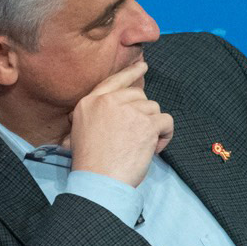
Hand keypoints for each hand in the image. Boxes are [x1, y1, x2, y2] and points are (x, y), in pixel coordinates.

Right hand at [67, 60, 174, 187]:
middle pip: (139, 96)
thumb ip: (96, 117)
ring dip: (154, 127)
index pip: (115, 81)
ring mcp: (128, 111)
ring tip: (143, 146)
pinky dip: (166, 135)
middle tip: (139, 135)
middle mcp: (108, 101)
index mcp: (89, 102)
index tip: (143, 67)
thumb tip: (112, 115)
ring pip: (154, 109)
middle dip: (144, 114)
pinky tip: (155, 148)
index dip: (131, 73)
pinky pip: (167, 121)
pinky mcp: (146, 124)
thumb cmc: (90, 163)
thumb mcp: (79, 132)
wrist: (98, 179)